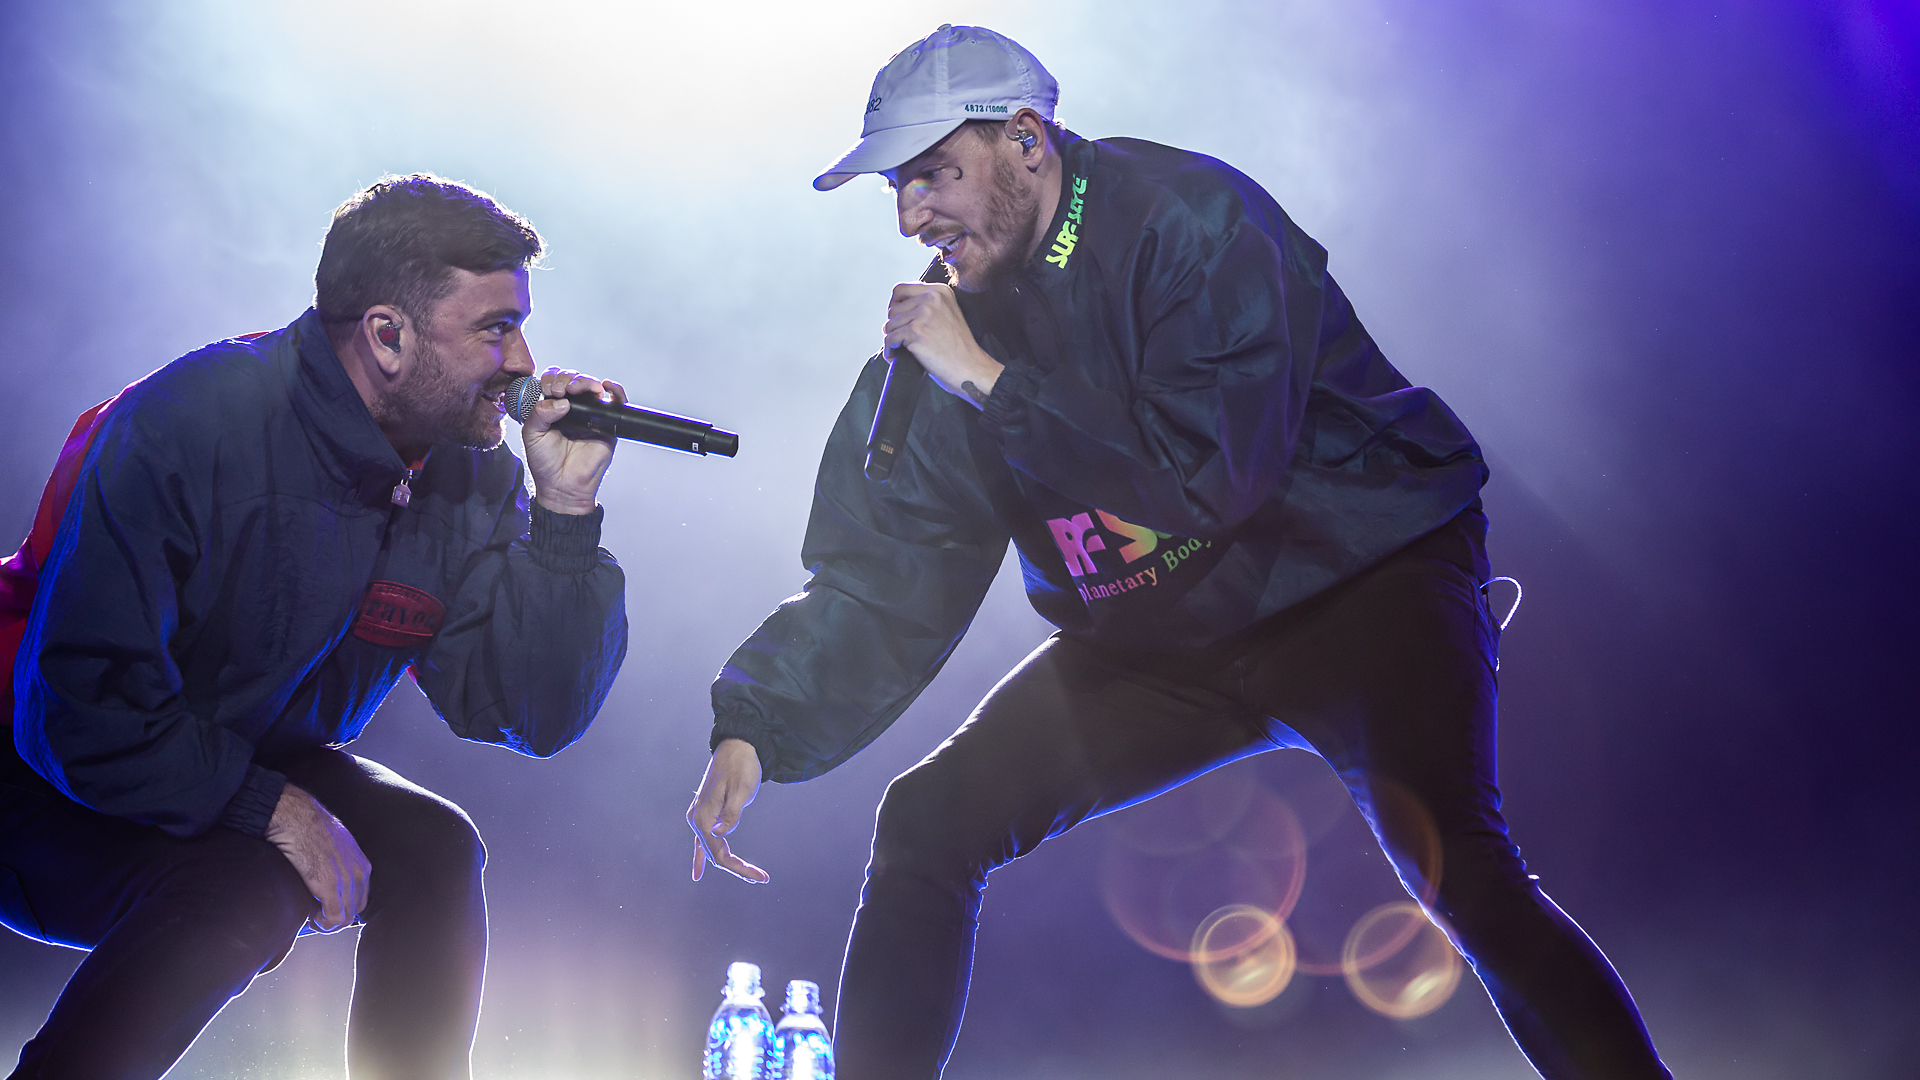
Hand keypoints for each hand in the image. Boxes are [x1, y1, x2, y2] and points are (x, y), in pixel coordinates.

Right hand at [264, 782, 370, 932]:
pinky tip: (310, 918)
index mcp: (362, 864)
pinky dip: (323, 924)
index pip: (361, 897)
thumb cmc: (309, 828)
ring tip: (312, 919)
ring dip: (328, 924)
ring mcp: (346, 881)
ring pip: (345, 918)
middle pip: (355, 910)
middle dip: (336, 918)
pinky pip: (334, 918)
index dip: (344, 907)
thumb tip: (326, 876)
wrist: (297, 817)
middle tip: (316, 917)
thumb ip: (338, 862)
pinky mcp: (329, 886)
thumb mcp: (335, 845)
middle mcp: (359, 873)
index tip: (327, 909)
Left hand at [519, 367, 627, 514]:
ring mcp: (592, 414)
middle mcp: (573, 407)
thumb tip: (562, 401)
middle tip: (559, 391)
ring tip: (575, 389)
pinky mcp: (608, 425)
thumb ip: (539, 413)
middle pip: (574, 378)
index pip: (555, 380)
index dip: (552, 378)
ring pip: (593, 385)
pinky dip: (616, 390)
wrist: (562, 486)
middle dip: (566, 378)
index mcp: (552, 406)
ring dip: (584, 381)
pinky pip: (617, 402)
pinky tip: (606, 386)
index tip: (548, 390)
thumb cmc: (546, 462)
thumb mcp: (532, 434)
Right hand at [687, 738, 769, 883]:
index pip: (719, 854)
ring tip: (749, 876)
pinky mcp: (705, 813)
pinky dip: (702, 857)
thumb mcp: (742, 789)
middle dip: (737, 868)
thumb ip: (731, 813)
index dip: (740, 868)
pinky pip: (702, 841)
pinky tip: (698, 873)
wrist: (737, 746)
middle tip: (762, 878)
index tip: (762, 877)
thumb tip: (719, 833)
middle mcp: (696, 819)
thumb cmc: (742, 767)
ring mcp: (699, 816)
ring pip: (711, 849)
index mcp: (703, 818)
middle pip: (715, 854)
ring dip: (727, 863)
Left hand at [883, 283, 1003, 407]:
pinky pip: (889, 339)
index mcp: (939, 291)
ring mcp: (924, 313)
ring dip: (892, 339)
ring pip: (889, 324)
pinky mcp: (916, 331)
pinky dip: (890, 351)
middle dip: (894, 326)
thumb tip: (891, 312)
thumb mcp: (948, 314)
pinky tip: (896, 356)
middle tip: (901, 339)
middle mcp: (931, 298)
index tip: (898, 320)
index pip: (901, 290)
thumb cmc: (959, 347)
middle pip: (893, 308)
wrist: (970, 368)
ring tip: (901, 349)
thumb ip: (926, 306)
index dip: (894, 306)